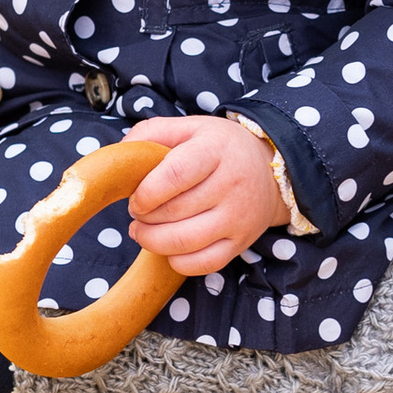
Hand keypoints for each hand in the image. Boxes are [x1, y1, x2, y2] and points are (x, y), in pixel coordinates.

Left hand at [123, 116, 282, 276]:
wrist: (271, 172)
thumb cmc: (219, 149)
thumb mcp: (189, 128)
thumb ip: (151, 133)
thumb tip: (121, 154)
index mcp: (215, 150)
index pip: (175, 174)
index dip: (147, 192)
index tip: (135, 198)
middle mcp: (231, 184)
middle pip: (175, 211)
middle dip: (144, 217)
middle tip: (137, 212)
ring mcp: (238, 217)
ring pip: (185, 242)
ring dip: (152, 241)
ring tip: (142, 231)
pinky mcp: (240, 243)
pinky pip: (203, 264)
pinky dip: (177, 261)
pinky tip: (168, 248)